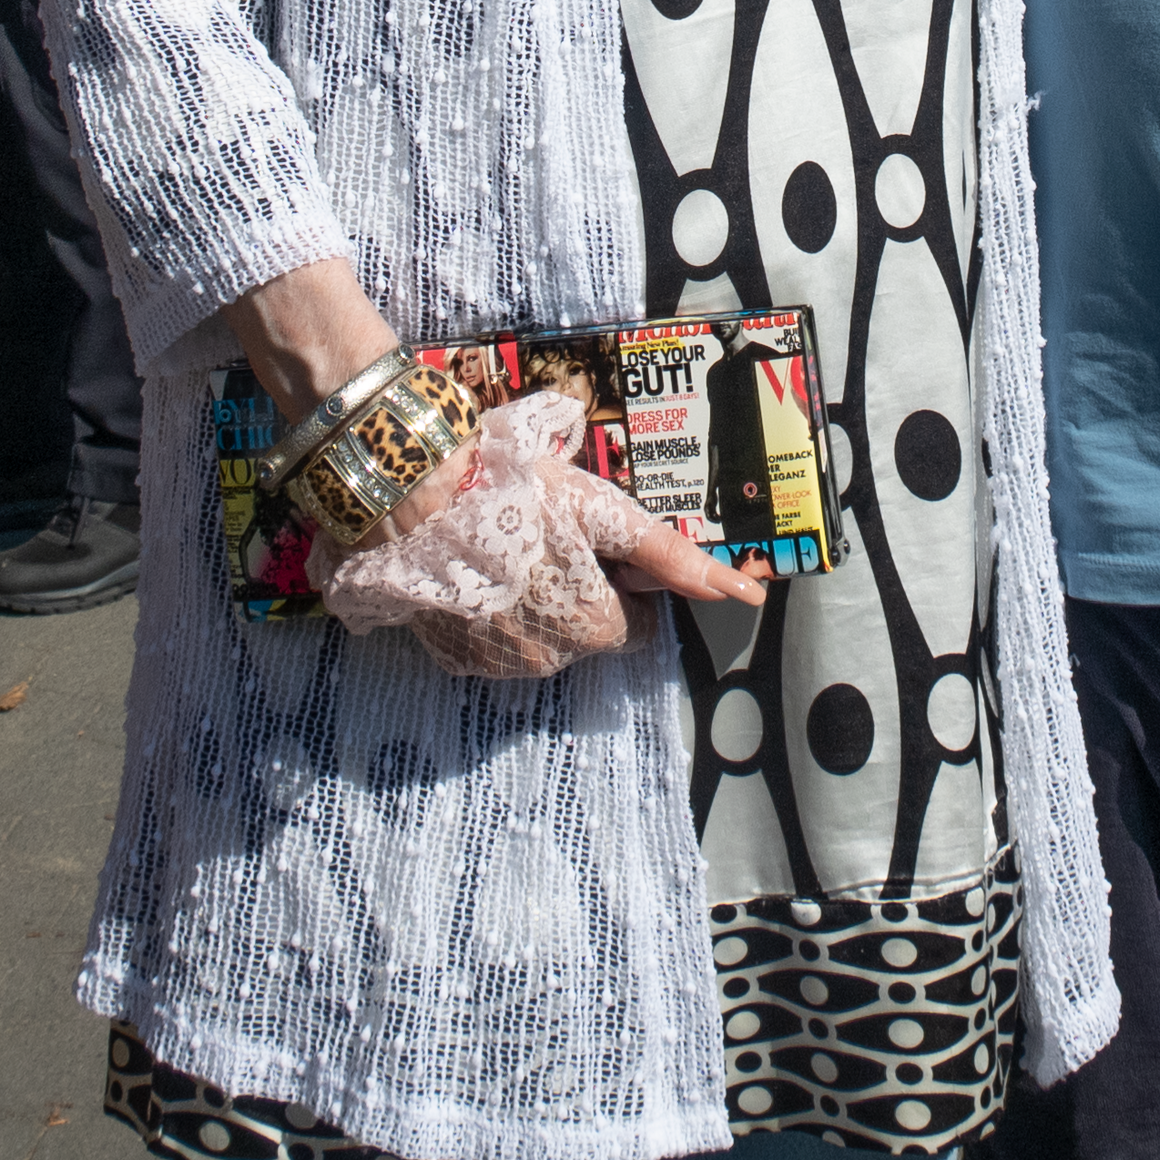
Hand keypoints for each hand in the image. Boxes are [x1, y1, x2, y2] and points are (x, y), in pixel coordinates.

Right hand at [317, 397, 764, 681]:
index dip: (626, 583)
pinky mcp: (454, 659)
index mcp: (592, 628)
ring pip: (542, 642)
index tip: (601, 548)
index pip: (637, 626)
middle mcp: (547, 662)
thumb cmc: (522, 493)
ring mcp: (496, 665)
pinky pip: (493, 643)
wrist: (418, 493)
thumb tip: (742, 592)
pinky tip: (482, 572)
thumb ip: (670, 557)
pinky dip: (495, 615)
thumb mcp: (605, 512)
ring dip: (540, 606)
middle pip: (590, 634)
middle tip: (556, 541)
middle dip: (585, 594)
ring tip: (513, 550)